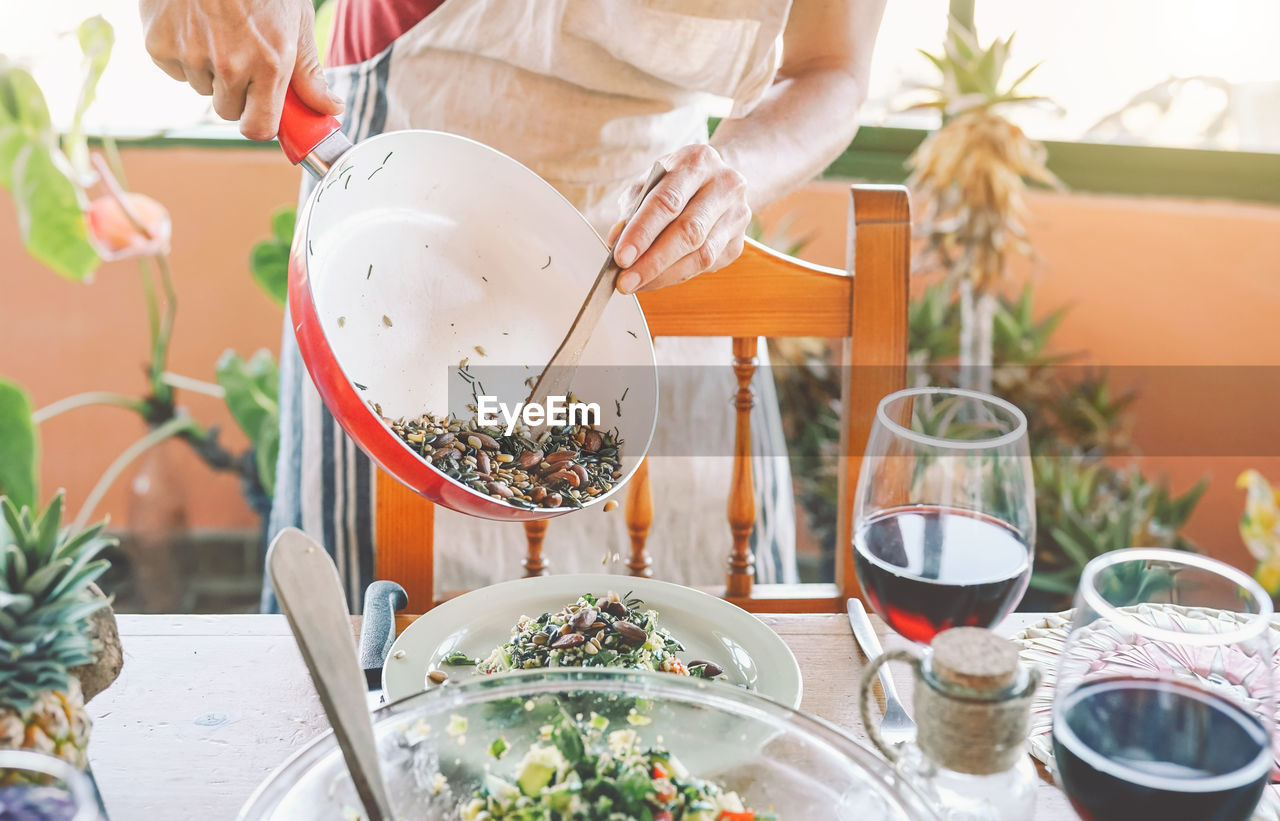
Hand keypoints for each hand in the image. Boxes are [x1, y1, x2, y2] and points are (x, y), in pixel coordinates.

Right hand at [141, 0, 343, 139]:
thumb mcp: (296, 22)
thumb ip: (309, 72)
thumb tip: (330, 109)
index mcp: (269, 64)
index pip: (258, 128)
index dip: (260, 123)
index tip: (262, 112)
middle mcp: (229, 65)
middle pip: (228, 111)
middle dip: (236, 93)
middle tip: (241, 57)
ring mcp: (191, 55)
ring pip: (202, 88)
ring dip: (209, 70)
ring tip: (218, 30)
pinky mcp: (158, 45)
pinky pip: (174, 68)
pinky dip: (182, 53)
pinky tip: (193, 23)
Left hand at [611, 144, 749, 293]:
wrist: (720, 180)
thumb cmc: (678, 182)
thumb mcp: (652, 182)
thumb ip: (633, 208)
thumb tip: (616, 242)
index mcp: (697, 162)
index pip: (667, 201)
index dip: (642, 233)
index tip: (621, 258)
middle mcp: (724, 185)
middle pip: (688, 231)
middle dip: (653, 262)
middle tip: (626, 281)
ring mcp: (736, 215)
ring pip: (701, 254)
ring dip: (665, 275)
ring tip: (637, 283)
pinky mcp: (738, 243)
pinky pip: (706, 266)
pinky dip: (677, 275)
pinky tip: (657, 278)